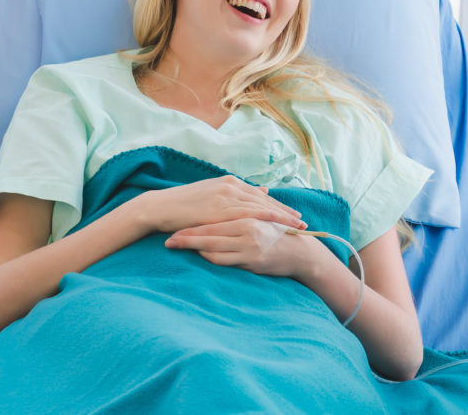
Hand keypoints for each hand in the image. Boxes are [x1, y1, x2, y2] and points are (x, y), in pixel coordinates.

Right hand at [138, 175, 306, 233]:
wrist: (160, 207)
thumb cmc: (182, 207)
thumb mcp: (210, 199)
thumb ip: (232, 198)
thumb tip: (258, 193)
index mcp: (228, 183)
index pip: (259, 195)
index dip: (277, 205)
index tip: (292, 214)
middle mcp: (230, 186)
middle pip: (265, 199)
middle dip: (285, 211)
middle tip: (302, 221)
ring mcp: (226, 195)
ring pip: (261, 205)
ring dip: (281, 216)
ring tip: (298, 226)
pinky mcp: (220, 208)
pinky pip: (250, 213)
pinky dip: (267, 218)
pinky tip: (279, 225)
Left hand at [165, 218, 325, 278]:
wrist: (301, 252)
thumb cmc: (279, 235)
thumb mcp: (261, 219)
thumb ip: (242, 212)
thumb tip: (222, 208)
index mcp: (247, 215)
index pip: (214, 219)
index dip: (193, 223)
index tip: (174, 225)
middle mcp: (246, 227)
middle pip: (208, 231)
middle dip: (185, 235)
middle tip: (167, 238)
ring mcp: (248, 245)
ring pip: (212, 246)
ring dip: (192, 247)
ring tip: (175, 246)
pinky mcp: (250, 260)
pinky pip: (223, 260)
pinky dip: (209, 257)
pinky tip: (199, 256)